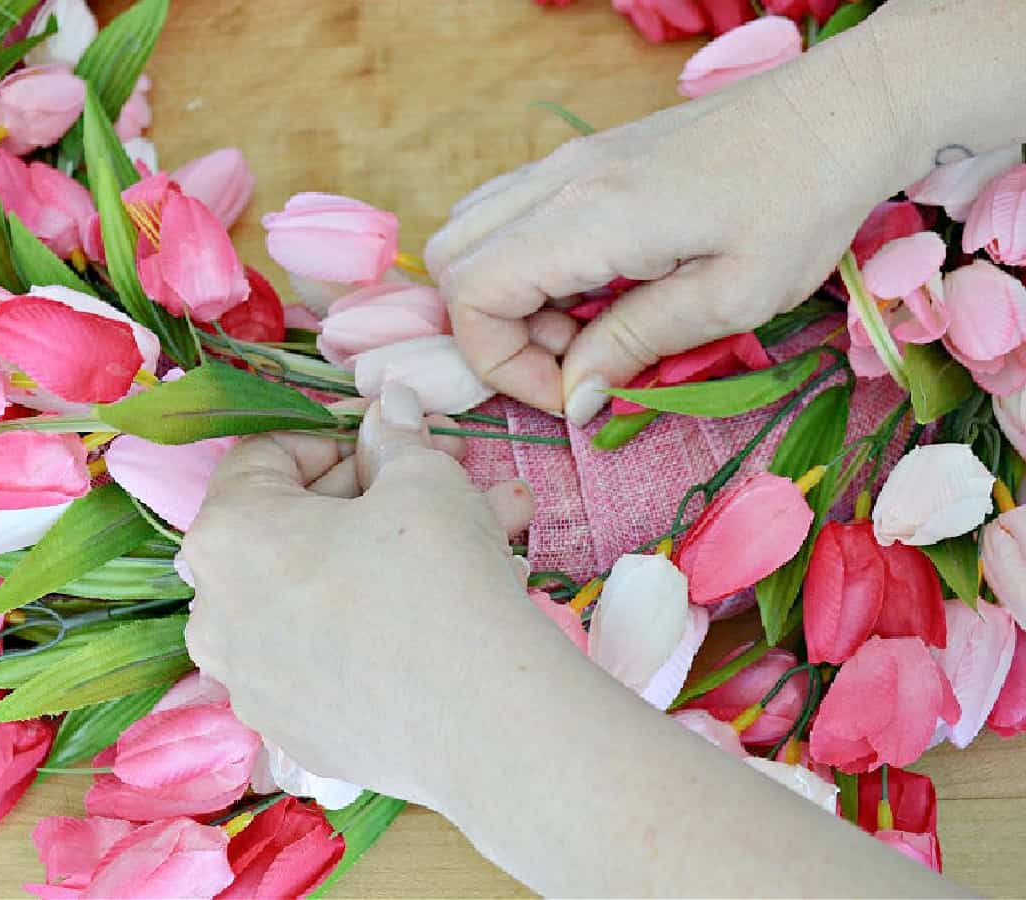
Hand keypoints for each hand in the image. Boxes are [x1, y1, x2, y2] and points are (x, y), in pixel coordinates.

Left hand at [181, 385, 563, 808]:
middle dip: (378, 495)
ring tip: (483, 533)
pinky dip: (377, 624)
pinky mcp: (296, 732)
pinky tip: (448, 608)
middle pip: (294, 528)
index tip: (391, 438)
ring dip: (392, 557)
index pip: (265, 457)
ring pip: (320, 594)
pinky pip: (330, 656)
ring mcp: (253, 684)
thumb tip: (389, 410)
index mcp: (225, 538)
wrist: (483, 719)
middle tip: (447, 475)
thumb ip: (396, 437)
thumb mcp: (423, 480)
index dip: (336, 435)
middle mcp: (216, 614)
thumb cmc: (436, 576)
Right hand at [424, 43, 907, 423]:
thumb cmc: (801, 206)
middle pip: (452, 263)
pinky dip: (523, 265)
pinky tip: (590, 286)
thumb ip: (634, 346)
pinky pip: (509, 214)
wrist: (839, 114)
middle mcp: (559, 181)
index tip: (569, 393)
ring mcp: (567, 162)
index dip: (500, 363)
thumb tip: (573, 397)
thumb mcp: (729, 298)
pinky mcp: (586, 158)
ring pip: (471, 234)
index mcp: (591, 216)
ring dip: (506, 297)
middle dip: (492, 333)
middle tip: (573, 361)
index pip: (472, 293)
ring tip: (583, 327)